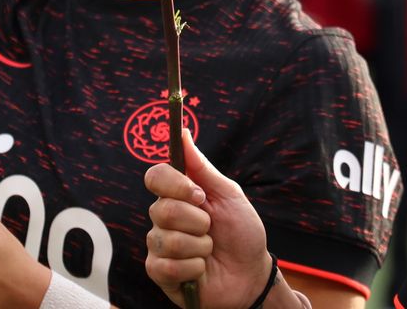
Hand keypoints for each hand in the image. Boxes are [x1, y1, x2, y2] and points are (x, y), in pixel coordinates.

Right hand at [144, 130, 272, 308]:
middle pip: (162, 209)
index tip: (199, 194)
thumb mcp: (229, 195)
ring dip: (199, 247)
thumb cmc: (242, 233)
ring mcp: (159, 245)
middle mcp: (163, 218)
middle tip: (211, 229)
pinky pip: (166, 266)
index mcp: (178, 196)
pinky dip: (193, 269)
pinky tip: (201, 270)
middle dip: (197, 222)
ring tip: (209, 251)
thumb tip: (183, 133)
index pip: (155, 177)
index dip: (174, 184)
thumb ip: (203, 168)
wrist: (252, 274)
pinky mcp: (159, 272)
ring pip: (166, 240)